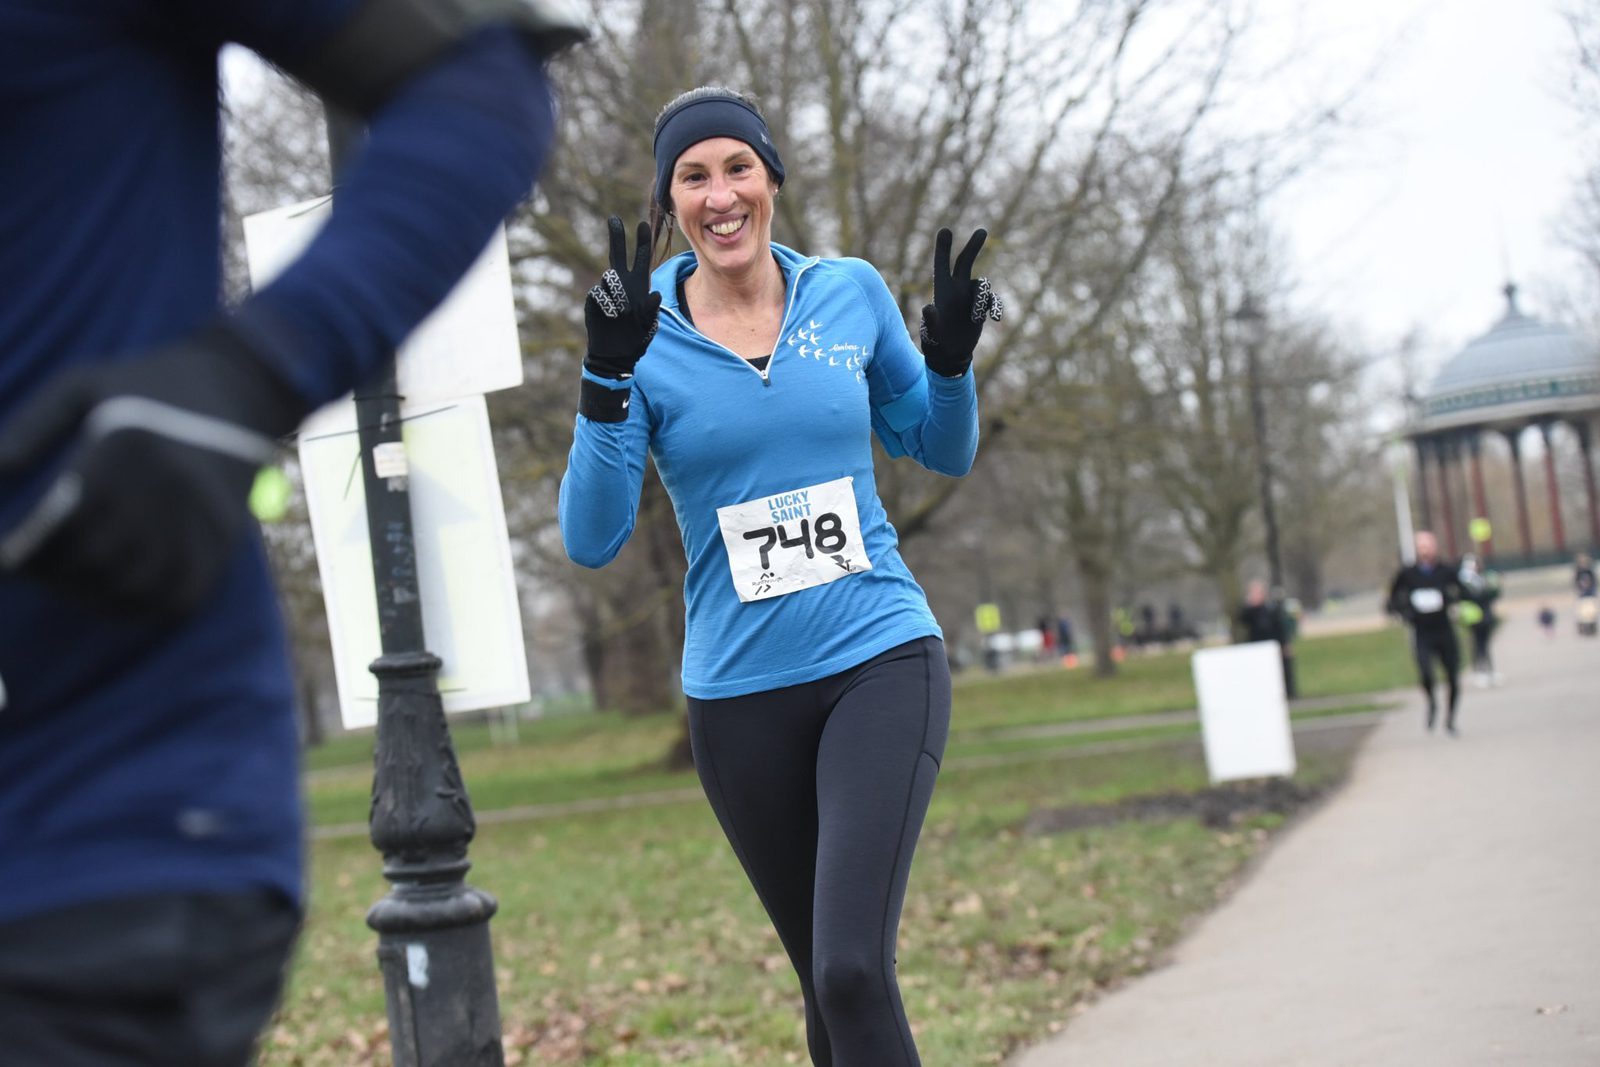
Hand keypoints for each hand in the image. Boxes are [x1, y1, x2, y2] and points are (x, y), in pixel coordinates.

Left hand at [0, 324, 303, 618]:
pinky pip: (187, 594)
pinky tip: (125, 599)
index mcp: (126, 450)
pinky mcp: (225, 536)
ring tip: (76, 587)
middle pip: (101, 561)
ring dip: (98, 598)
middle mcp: (165, 487)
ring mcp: (200, 516)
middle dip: (57, 578)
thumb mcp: (80, 385)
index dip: (30, 555)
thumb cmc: (146, 385)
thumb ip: (30, 427)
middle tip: (38, 573)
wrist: (237, 387)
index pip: (68, 526)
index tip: (9, 561)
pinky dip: (150, 610)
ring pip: (141, 586)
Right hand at [583, 216, 661, 379]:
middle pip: (618, 255)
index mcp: (639, 285)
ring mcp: (607, 291)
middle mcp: (622, 284)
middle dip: (616, 237)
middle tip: (613, 219)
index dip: (642, 242)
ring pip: (610, 276)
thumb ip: (652, 311)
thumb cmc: (636, 339)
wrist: (615, 354)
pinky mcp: (594, 300)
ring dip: (618, 293)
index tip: (643, 224)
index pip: (642, 259)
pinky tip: (611, 316)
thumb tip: (655, 294)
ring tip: (623, 313)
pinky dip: (607, 303)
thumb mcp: (648, 327)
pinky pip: (599, 293)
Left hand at [919, 227, 1002, 377]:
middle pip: (965, 262)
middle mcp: (956, 290)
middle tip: (982, 230)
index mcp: (942, 292)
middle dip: (973, 247)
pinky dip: (995, 306)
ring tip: (976, 318)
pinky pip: (992, 300)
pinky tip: (996, 317)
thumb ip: (930, 321)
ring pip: (982, 285)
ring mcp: (969, 297)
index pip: (942, 266)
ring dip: (982, 299)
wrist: (951, 355)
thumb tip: (927, 308)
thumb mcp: (932, 335)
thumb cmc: (936, 345)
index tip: (945, 230)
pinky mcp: (980, 307)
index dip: (943, 248)